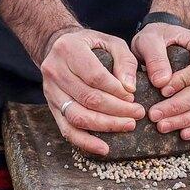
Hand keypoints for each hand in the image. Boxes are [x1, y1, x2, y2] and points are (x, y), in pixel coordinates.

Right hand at [41, 28, 143, 155]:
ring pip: (78, 116)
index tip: (133, 96)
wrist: (59, 47)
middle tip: (138, 113)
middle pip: (88, 98)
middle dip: (117, 109)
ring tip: (128, 125)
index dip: (116, 90)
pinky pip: (67, 130)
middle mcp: (55, 71)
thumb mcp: (110, 41)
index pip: (95, 76)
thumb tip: (129, 87)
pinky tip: (104, 148)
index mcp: (68, 50)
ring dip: (106, 125)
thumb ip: (124, 60)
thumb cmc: (89, 45)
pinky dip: (85, 142)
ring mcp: (50, 91)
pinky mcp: (52, 108)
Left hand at [132, 23, 189, 140]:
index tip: (162, 90)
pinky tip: (182, 134)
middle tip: (155, 116)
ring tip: (163, 127)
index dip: (184, 82)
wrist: (161, 41)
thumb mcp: (149, 39)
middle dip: (179, 107)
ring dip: (186, 121)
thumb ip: (154, 57)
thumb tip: (161, 82)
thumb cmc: (156, 37)